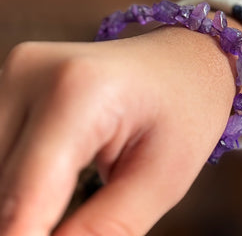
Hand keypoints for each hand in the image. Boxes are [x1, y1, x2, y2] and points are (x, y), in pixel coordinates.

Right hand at [0, 24, 241, 234]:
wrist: (182, 60)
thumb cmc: (185, 109)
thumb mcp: (161, 178)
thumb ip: (101, 230)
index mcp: (77, 92)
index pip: (21, 200)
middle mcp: (31, 72)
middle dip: (25, 225)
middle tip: (78, 225)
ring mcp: (16, 72)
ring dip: (16, 203)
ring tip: (64, 207)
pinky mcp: (12, 79)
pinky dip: (14, 181)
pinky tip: (49, 190)